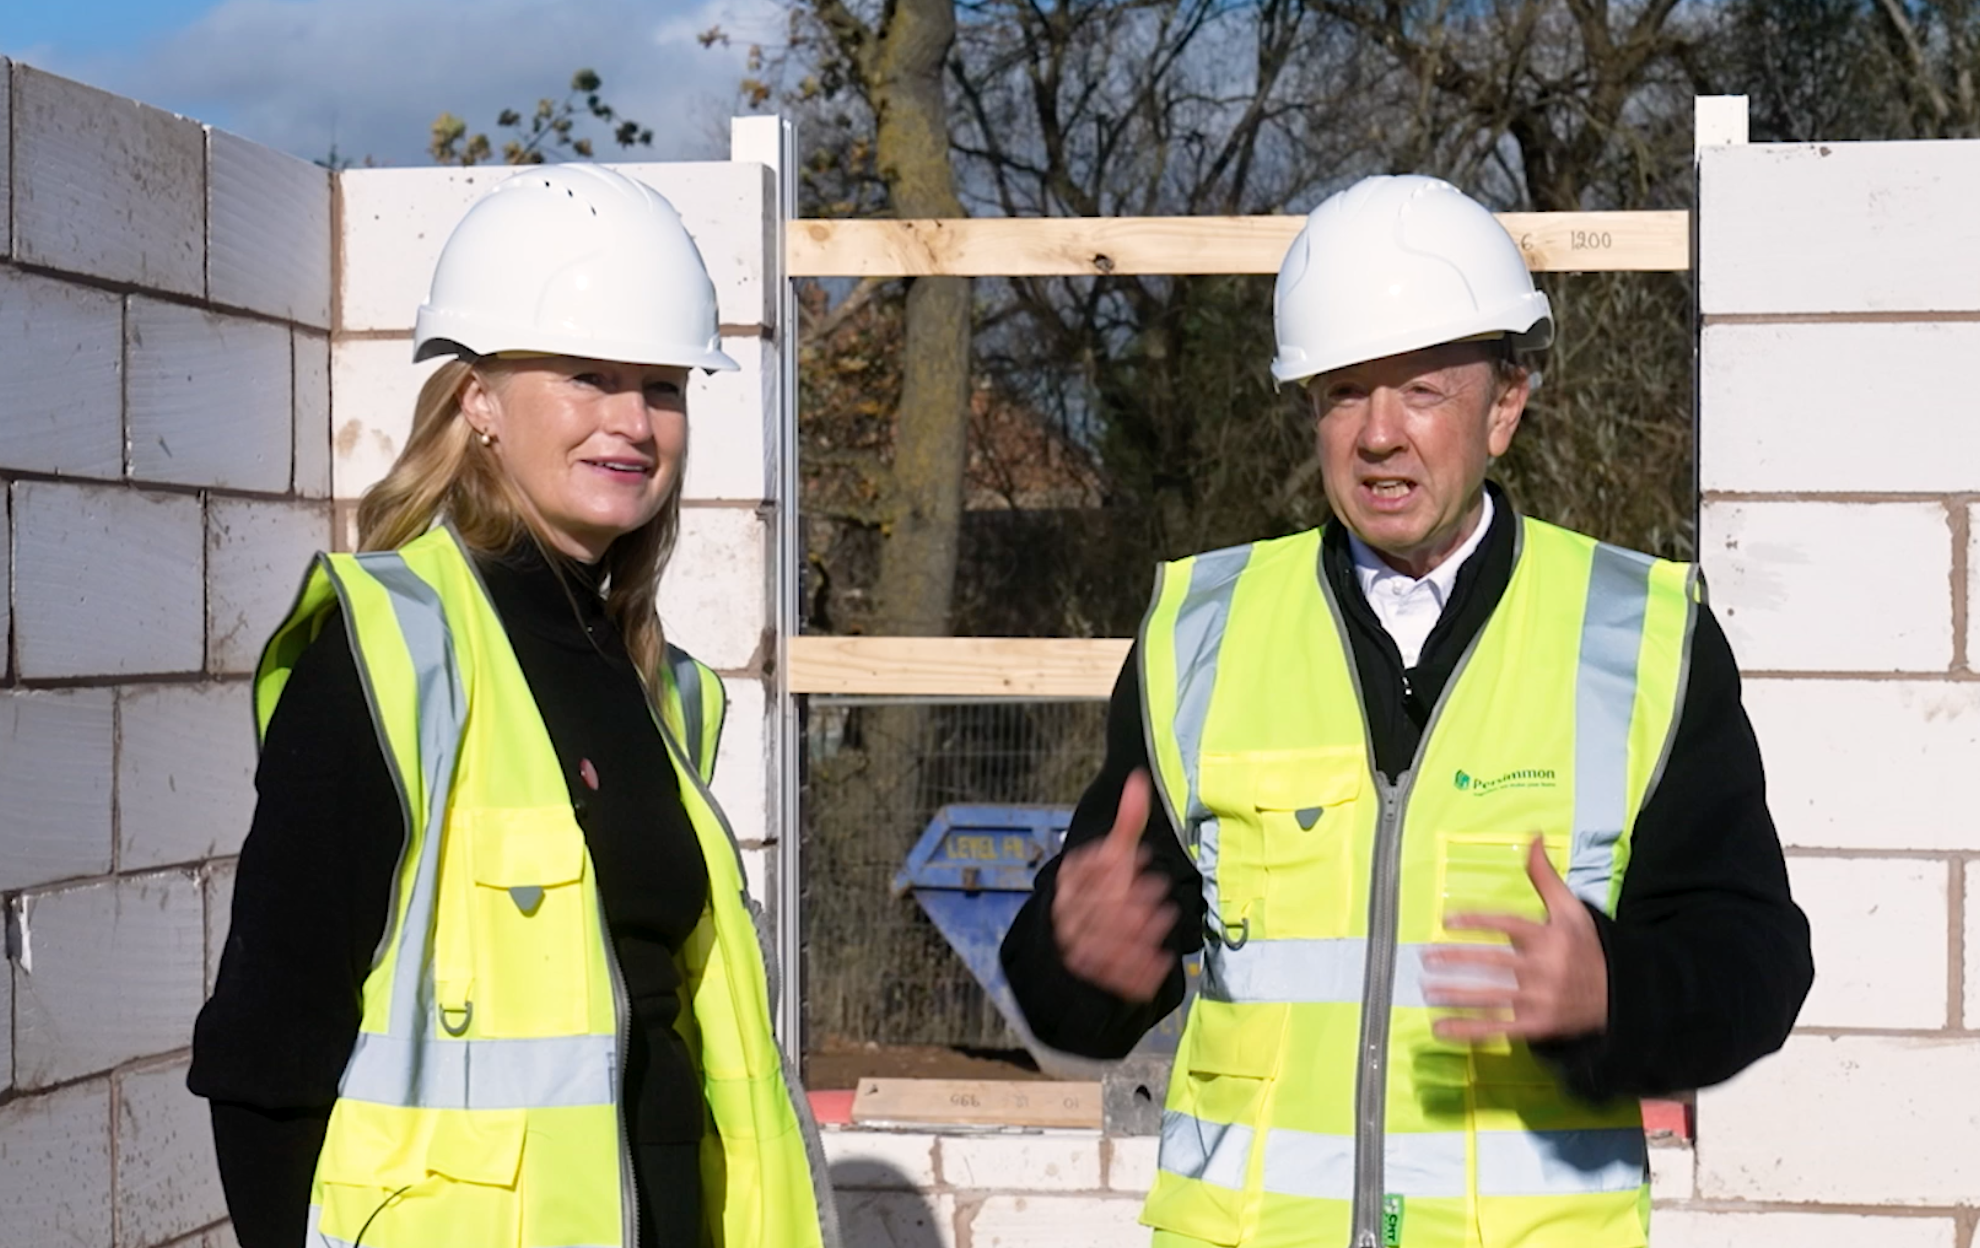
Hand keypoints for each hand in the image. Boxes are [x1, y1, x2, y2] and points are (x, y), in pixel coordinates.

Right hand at [1051, 769, 1177, 1002]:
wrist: (1076, 939)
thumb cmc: (1101, 888)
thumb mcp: (1114, 853)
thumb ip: (1128, 821)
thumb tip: (1139, 778)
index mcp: (1070, 878)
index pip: (1093, 871)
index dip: (1121, 866)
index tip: (1146, 859)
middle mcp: (1066, 910)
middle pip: (1104, 905)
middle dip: (1138, 899)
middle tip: (1162, 894)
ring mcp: (1074, 943)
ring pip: (1109, 938)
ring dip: (1142, 931)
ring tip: (1165, 921)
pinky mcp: (1088, 972)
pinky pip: (1114, 973)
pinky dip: (1140, 970)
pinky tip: (1161, 960)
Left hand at [1423, 836, 1608, 1042]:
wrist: (1619, 995)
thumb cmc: (1586, 948)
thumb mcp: (1571, 909)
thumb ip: (1545, 876)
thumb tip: (1533, 837)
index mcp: (1548, 938)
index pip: (1506, 926)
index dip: (1476, 922)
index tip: (1447, 921)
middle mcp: (1542, 969)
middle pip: (1492, 963)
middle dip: (1456, 961)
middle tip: (1426, 957)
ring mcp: (1538, 1000)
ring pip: (1490, 997)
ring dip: (1455, 994)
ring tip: (1427, 989)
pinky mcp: (1536, 1026)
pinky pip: (1496, 1029)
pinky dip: (1467, 1030)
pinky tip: (1442, 1029)